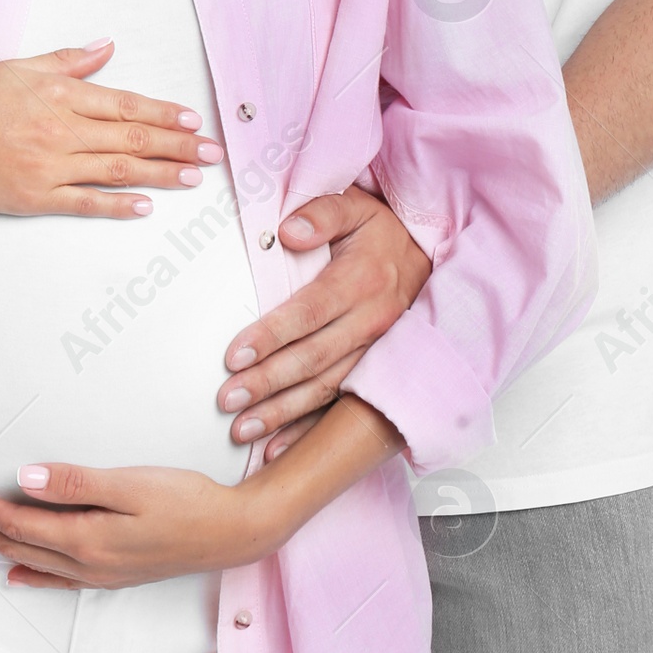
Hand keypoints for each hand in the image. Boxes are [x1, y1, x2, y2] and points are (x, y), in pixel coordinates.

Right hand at [0, 41, 221, 218]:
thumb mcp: (16, 68)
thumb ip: (66, 61)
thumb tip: (106, 46)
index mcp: (58, 94)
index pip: (125, 104)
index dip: (164, 114)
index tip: (195, 121)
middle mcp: (59, 129)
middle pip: (131, 139)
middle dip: (178, 146)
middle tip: (213, 153)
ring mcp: (47, 166)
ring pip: (117, 170)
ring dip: (160, 174)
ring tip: (193, 177)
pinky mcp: (31, 198)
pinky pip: (83, 203)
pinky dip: (116, 205)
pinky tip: (144, 207)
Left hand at [0, 461, 283, 589]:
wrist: (230, 532)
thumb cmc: (185, 500)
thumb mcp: (131, 483)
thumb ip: (76, 482)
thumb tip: (23, 479)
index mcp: (85, 538)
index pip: (17, 522)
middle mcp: (84, 562)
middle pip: (15, 545)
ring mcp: (98, 572)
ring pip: (30, 560)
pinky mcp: (112, 572)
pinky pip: (56, 578)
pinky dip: (29, 572)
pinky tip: (15, 573)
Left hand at [217, 185, 430, 457]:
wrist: (426, 254)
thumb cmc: (378, 229)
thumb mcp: (354, 204)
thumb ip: (321, 213)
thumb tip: (287, 231)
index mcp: (362, 281)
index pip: (309, 313)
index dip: (271, 336)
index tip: (233, 356)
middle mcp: (372, 321)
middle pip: (314, 360)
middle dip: (268, 384)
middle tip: (226, 400)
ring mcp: (376, 351)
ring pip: (326, 390)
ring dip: (282, 414)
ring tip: (241, 430)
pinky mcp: (376, 371)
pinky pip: (341, 405)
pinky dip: (308, 430)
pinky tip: (277, 447)